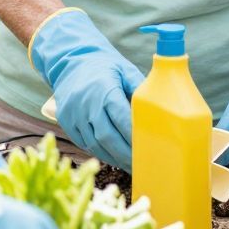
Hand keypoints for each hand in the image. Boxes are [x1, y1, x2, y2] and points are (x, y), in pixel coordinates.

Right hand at [30, 9, 143, 168]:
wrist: (71, 62)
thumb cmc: (104, 66)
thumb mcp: (125, 69)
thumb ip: (140, 88)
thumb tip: (161, 106)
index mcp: (104, 89)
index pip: (121, 117)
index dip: (134, 134)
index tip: (149, 146)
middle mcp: (86, 104)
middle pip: (107, 136)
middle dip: (126, 153)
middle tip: (142, 164)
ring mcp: (74, 115)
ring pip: (95, 144)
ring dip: (114, 157)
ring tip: (131, 166)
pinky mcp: (67, 123)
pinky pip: (85, 144)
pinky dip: (101, 153)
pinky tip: (115, 158)